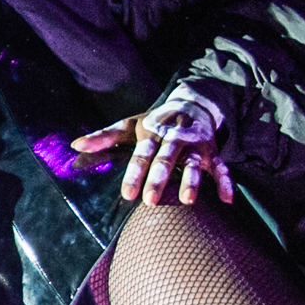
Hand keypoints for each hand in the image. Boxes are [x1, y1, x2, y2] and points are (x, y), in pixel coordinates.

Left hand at [71, 90, 233, 204]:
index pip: (141, 154)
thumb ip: (104, 136)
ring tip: (188, 200)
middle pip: (167, 159)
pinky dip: (226, 182)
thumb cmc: (156, 121)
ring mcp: (196, 146)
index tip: (127, 194)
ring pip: (194, 164)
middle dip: (159, 178)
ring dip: (192, 181)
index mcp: (153, 133)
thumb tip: (76, 146)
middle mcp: (175, 139)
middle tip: (150, 200)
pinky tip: (227, 200)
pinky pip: (222, 168)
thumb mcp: (131, 125)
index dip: (134, 173)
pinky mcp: (212, 153)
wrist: (193, 103)